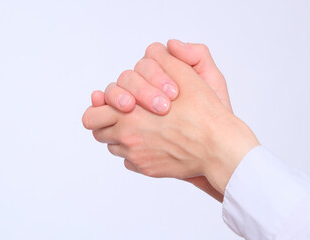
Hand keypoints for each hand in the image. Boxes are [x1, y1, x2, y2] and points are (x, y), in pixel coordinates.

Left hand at [82, 43, 259, 194]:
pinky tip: (153, 142)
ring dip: (121, 136)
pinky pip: (129, 161)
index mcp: (127, 113)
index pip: (91, 114)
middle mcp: (127, 137)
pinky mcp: (147, 169)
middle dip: (105, 122)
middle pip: (98, 132)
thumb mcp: (184, 75)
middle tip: (122, 116)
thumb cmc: (203, 113)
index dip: (99, 107)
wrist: (218, 146)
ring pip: (114, 147)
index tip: (114, 104)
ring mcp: (136, 156)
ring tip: (142, 127)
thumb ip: (162, 61)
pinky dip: (136, 151)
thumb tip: (149, 53)